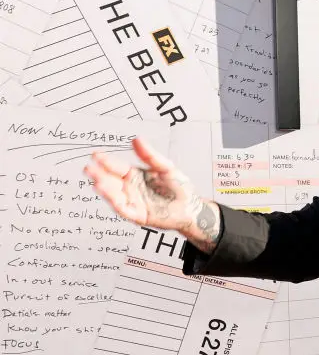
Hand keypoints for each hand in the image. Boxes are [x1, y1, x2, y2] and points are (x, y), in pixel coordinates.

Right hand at [83, 138, 220, 250]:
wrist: (193, 207)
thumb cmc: (179, 187)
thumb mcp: (165, 167)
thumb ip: (150, 156)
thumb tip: (137, 139)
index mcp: (135, 175)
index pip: (117, 167)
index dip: (106, 161)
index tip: (95, 154)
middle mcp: (130, 188)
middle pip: (111, 181)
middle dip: (99, 174)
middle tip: (89, 168)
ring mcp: (133, 202)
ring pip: (114, 195)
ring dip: (104, 189)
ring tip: (97, 181)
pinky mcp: (138, 215)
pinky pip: (124, 209)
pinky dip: (115, 203)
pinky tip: (110, 196)